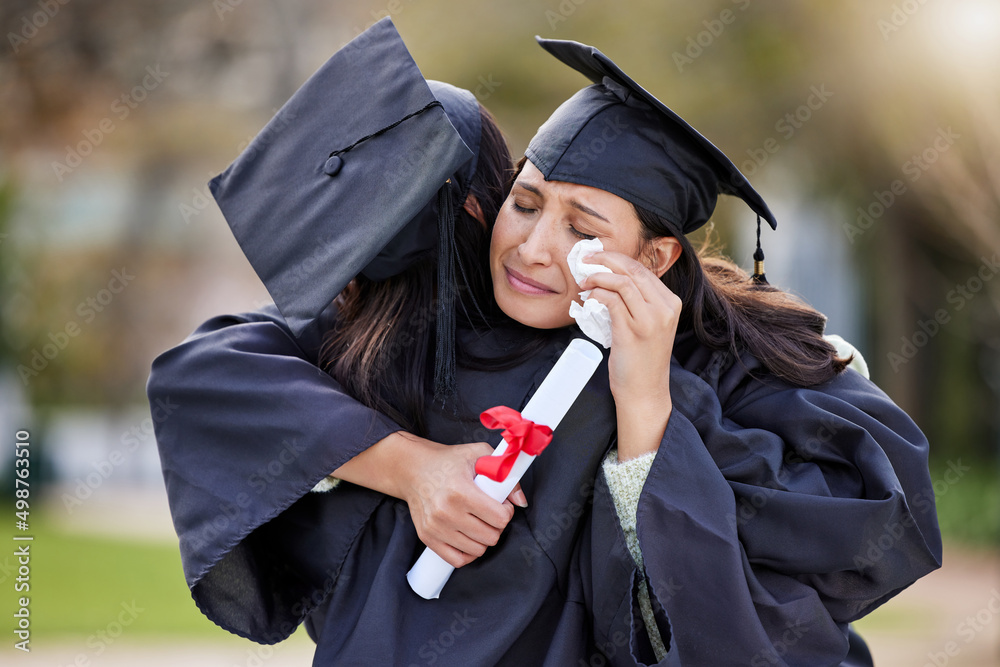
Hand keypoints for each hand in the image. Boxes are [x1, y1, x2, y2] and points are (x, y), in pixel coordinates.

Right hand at [400, 436, 526, 567]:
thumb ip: (505, 474)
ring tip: (479, 522)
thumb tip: (521, 501)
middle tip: (491, 513)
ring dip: (484, 538)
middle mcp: (446, 512)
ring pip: (477, 550)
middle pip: (491, 536)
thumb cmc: (448, 461)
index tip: (502, 504)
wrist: (413, 469)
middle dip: (497, 525)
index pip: (499, 518)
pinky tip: (469, 537)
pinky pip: (457, 560)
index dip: (507, 511)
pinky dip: (468, 553)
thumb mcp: (478, 455)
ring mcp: (435, 527)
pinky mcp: (427, 537)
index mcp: (460, 491)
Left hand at [579, 251, 679, 458]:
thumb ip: (637, 301)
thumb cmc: (641, 359)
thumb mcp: (647, 324)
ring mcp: (651, 319)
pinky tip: (588, 298)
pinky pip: (612, 300)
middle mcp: (665, 307)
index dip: (616, 259)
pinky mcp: (633, 331)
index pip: (642, 269)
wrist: (644, 392)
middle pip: (632, 270)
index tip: (597, 258)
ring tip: (584, 282)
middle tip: (585, 260)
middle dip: (605, 259)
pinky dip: (597, 294)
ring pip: (622, 282)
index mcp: (671, 302)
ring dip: (598, 277)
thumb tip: (610, 277)